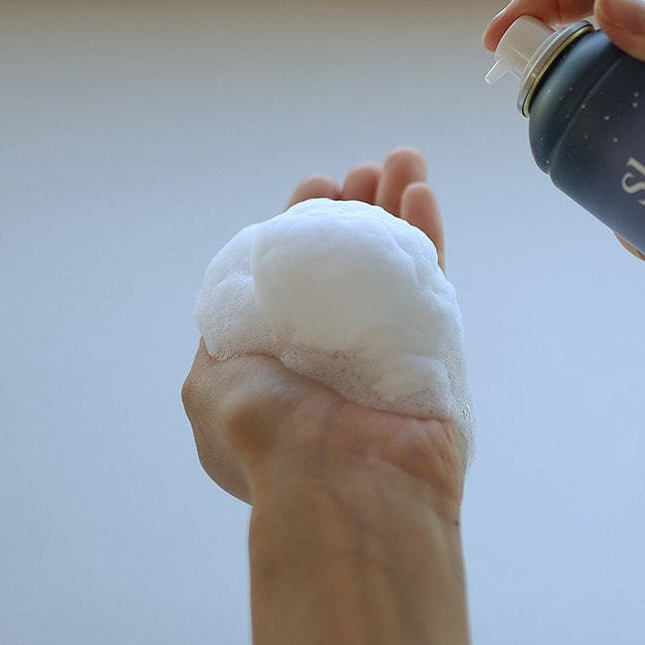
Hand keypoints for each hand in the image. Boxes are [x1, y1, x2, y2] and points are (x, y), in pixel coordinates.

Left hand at [182, 148, 466, 556]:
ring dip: (397, 206)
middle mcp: (335, 348)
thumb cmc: (267, 436)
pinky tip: (422, 191)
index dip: (300, 226)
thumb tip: (241, 298)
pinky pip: (431, 279)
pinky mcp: (435, 347)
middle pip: (348, 260)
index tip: (315, 187)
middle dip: (356, 208)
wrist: (344, 484)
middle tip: (364, 169)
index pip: (293, 276)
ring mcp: (388, 345)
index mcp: (281, 358)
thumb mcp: (210, 382)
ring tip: (402, 160)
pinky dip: (427, 233)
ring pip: (394, 261)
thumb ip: (224, 331)